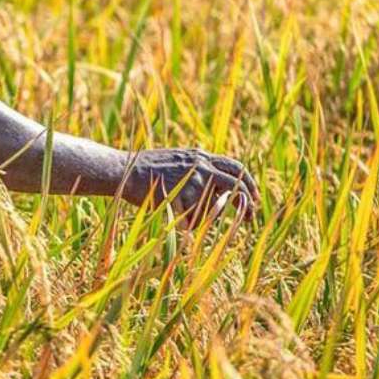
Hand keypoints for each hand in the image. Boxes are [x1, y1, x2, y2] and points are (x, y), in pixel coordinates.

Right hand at [122, 148, 259, 227]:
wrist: (123, 171)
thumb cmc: (144, 169)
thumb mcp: (176, 160)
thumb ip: (196, 168)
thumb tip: (215, 187)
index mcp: (200, 157)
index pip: (235, 167)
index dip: (249, 183)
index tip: (254, 198)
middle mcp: (201, 166)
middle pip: (237, 186)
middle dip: (247, 204)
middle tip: (250, 218)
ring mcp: (193, 182)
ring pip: (211, 209)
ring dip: (199, 216)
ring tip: (175, 208)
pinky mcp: (184, 196)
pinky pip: (192, 220)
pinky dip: (181, 221)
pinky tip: (164, 209)